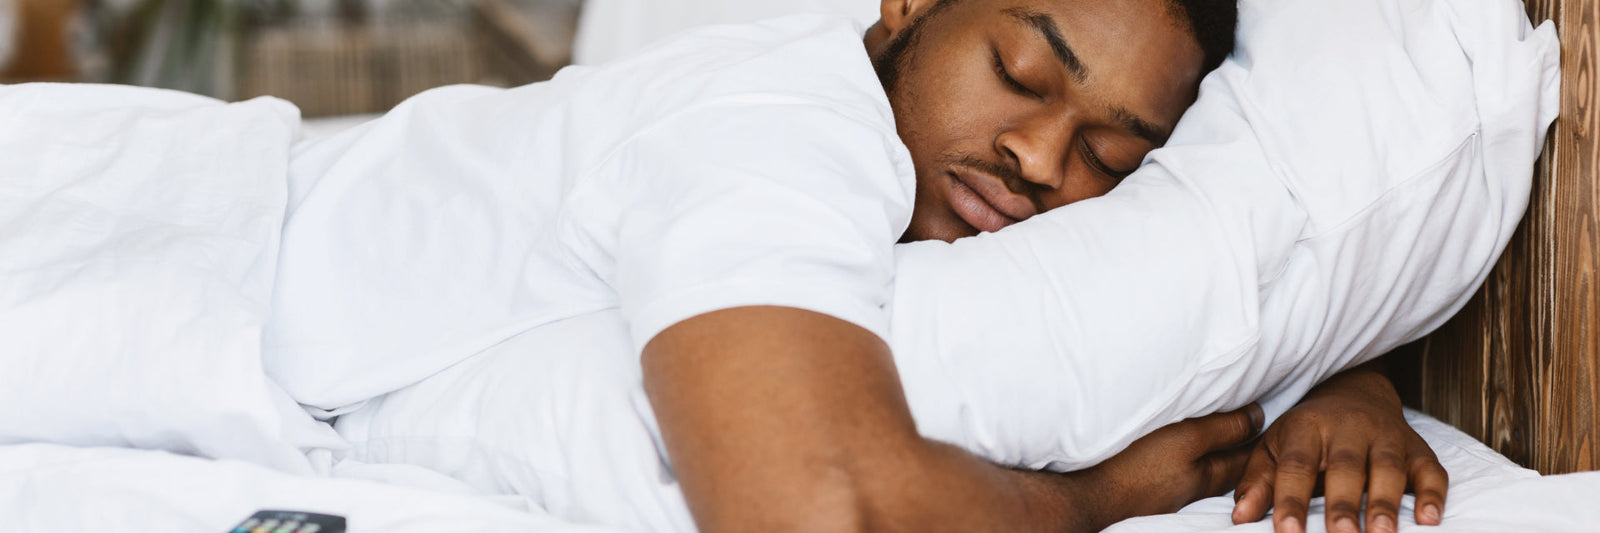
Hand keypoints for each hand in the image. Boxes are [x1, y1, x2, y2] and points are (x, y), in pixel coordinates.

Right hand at [1074, 404, 1264, 521]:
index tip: (1263, 412)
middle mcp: (1196, 487)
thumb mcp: (1188, 439)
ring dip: (1215, 452)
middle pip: (1227, 465)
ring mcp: (1173, 491)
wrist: (1096, 497)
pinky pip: (1181, 471)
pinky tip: (1181, 452)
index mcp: (1210, 475)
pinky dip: (1190, 459)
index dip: (1256, 433)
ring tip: (1220, 433)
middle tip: (1249, 423)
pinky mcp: (1152, 489)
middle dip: (1241, 446)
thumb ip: (1223, 428)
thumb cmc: (1141, 466)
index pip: (1245, 454)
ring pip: (1204, 468)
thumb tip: (1259, 417)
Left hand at [1231, 367, 1447, 532]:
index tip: (1287, 532)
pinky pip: (1431, 469)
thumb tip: (1241, 517)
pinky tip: (1430, 520)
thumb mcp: (1274, 449)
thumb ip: (1259, 482)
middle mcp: (1349, 426)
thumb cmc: (1306, 433)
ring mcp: (1387, 435)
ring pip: (1389, 467)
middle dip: (1343, 503)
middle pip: (1345, 466)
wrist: (1353, 392)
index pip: (1296, 465)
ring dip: (1387, 502)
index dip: (1290, 499)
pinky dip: (1434, 494)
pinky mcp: (1418, 446)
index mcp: (1307, 427)